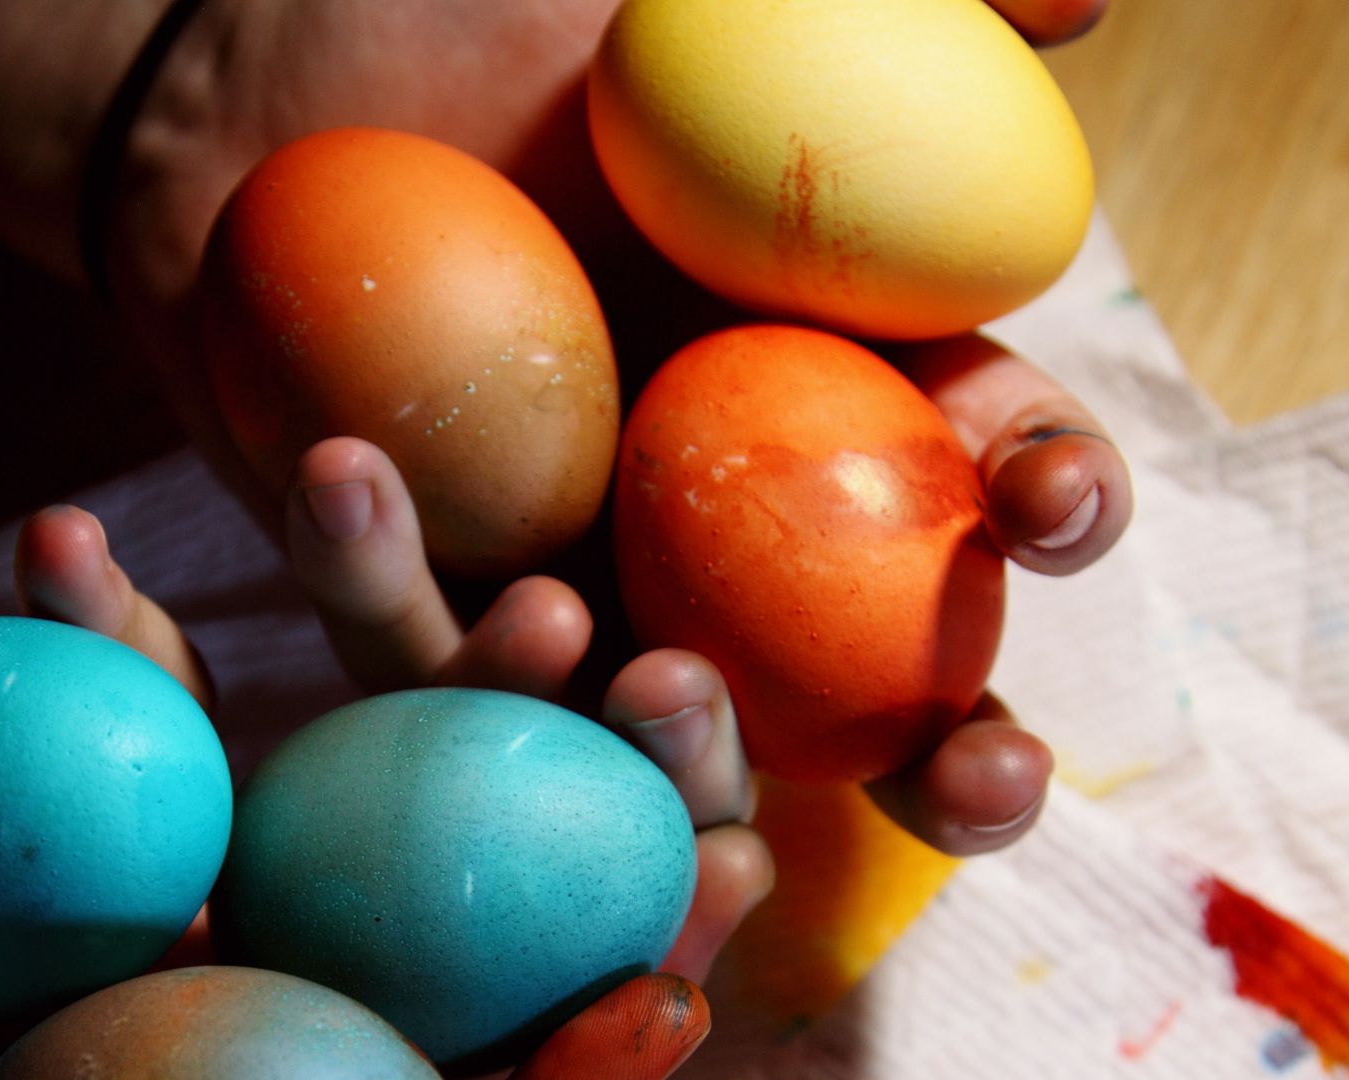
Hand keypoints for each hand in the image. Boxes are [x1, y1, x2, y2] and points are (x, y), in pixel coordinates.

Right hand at [0, 500, 765, 1075]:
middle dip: (576, 864)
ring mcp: (161, 876)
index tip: (671, 994)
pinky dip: (257, 618)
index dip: (554, 1068)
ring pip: (354, 789)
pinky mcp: (106, 755)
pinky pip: (200, 688)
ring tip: (558, 616)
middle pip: (439, 948)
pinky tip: (356, 544)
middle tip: (690, 766)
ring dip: (461, 694)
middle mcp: (206, 1010)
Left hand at [88, 0, 1126, 850]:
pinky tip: (369, 496)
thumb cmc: (481, 23)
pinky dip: (391, 590)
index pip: (991, 467)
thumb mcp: (696, 4)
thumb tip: (1087, 9)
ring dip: (689, 744)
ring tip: (657, 676)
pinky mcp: (421, 605)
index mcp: (831, 390)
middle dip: (959, 757)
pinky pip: (414, 647)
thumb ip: (894, 9)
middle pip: (879, 683)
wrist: (261, 77)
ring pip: (655, 728)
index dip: (1060, 498)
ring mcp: (577, 580)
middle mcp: (721, 521)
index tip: (1048, 504)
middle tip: (987, 782)